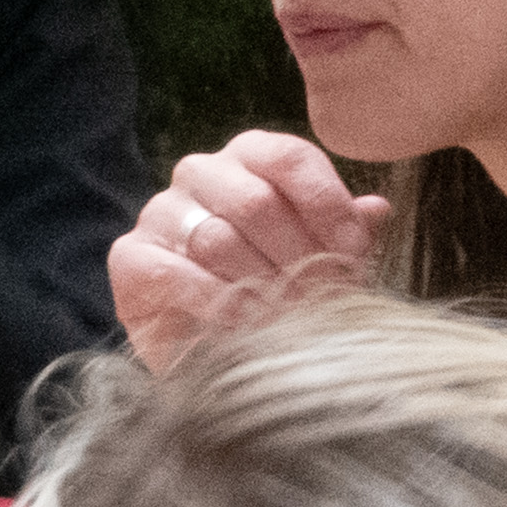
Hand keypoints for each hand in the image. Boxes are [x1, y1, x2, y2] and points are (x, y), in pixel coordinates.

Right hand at [106, 133, 375, 368]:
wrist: (215, 349)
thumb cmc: (274, 290)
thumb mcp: (321, 258)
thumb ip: (347, 232)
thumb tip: (376, 209)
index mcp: (250, 157)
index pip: (289, 158)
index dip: (328, 207)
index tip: (355, 255)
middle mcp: (201, 172)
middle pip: (255, 200)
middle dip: (297, 257)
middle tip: (321, 298)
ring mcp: (160, 212)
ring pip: (217, 238)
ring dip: (260, 286)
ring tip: (288, 317)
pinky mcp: (130, 257)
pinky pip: (172, 271)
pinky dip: (214, 302)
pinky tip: (242, 325)